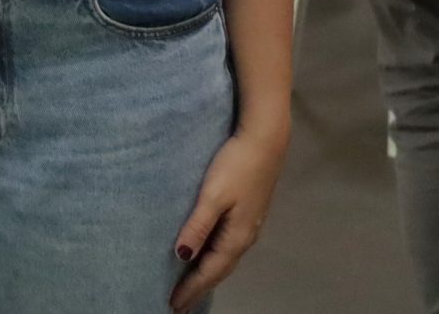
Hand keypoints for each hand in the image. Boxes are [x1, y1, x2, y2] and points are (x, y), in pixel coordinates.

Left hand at [172, 126, 287, 310]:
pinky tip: (206, 255)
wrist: (265, 140)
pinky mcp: (247, 212)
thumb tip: (181, 256)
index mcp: (236, 237)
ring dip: (207, 274)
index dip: (191, 289)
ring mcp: (249, 225)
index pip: (210, 271)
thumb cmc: (236, 165)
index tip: (173, 305)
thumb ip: (197, 226)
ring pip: (224, 258)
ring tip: (189, 285)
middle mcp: (245, 236)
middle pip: (219, 270)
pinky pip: (227, 246)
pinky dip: (214, 258)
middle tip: (179, 304)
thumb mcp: (212, 195)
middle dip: (199, 287)